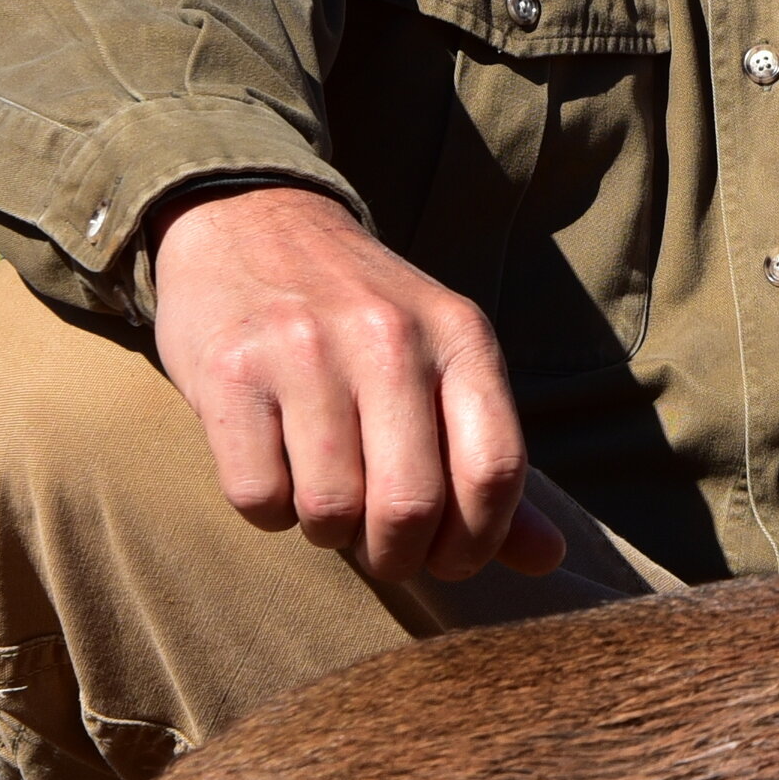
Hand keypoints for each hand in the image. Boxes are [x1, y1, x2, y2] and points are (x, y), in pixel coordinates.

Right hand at [146, 184, 564, 588]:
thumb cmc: (358, 317)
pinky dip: (266, 510)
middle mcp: (390, 337)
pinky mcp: (230, 371)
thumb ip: (487, 462)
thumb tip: (547, 560)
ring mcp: (306, 350)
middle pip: (410, 505)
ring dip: (326, 532)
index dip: (477, 541)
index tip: (449, 559)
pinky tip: (272, 468)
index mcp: (461, 335)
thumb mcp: (441, 362)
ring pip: (329, 510)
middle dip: (395, 554)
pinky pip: (257, 496)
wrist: (250, 218)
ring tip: (323, 497)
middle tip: (379, 547)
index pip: (495, 470)